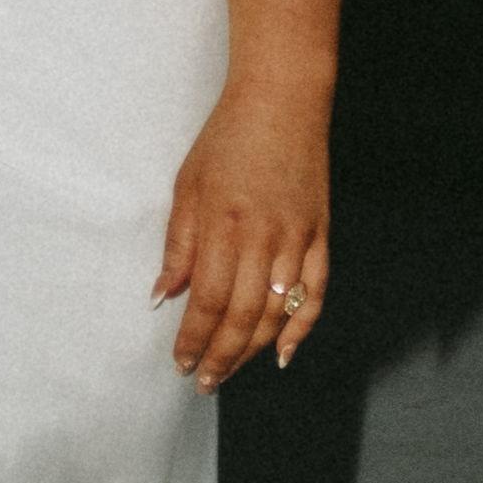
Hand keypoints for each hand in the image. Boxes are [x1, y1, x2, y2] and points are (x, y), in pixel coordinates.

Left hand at [155, 79, 332, 385]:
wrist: (282, 100)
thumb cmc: (226, 139)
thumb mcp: (186, 186)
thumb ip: (177, 246)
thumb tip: (162, 298)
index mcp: (222, 225)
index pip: (206, 300)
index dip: (193, 339)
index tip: (181, 364)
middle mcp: (262, 237)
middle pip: (242, 316)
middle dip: (220, 356)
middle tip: (203, 381)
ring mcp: (296, 238)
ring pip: (277, 312)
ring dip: (251, 350)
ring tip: (230, 371)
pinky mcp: (320, 234)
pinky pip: (315, 292)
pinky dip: (301, 327)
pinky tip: (282, 353)